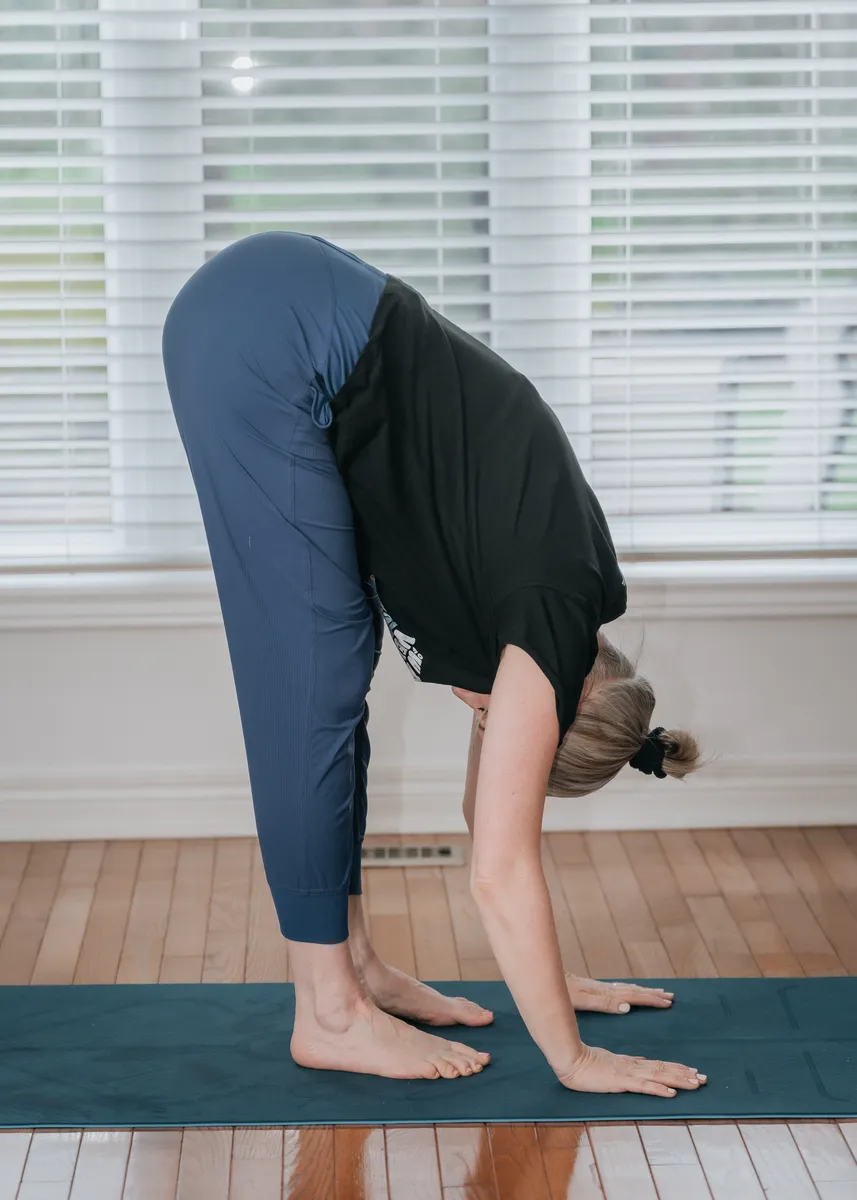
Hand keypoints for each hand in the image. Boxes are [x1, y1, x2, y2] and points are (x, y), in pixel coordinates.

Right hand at [557, 1044, 706, 1097]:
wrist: (570, 1060)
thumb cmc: (585, 1062)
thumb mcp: (608, 1062)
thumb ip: (625, 1062)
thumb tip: (642, 1060)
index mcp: (630, 1063)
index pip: (658, 1065)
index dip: (676, 1068)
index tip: (693, 1071)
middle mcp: (633, 1067)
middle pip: (663, 1069)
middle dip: (685, 1074)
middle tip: (704, 1078)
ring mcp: (627, 1074)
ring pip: (658, 1076)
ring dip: (678, 1080)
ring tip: (696, 1083)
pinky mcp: (620, 1082)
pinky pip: (643, 1087)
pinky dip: (659, 1089)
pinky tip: (671, 1092)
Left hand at [565, 973, 672, 1014]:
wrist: (543, 976)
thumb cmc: (560, 992)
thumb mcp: (581, 1000)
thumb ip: (603, 1003)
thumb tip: (627, 1006)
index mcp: (604, 993)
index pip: (632, 996)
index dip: (650, 1000)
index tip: (668, 1002)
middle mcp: (605, 988)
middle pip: (633, 990)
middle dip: (652, 995)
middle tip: (671, 998)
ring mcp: (599, 987)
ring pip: (627, 988)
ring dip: (644, 991)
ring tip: (659, 993)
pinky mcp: (593, 988)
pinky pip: (619, 988)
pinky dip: (630, 990)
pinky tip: (631, 992)